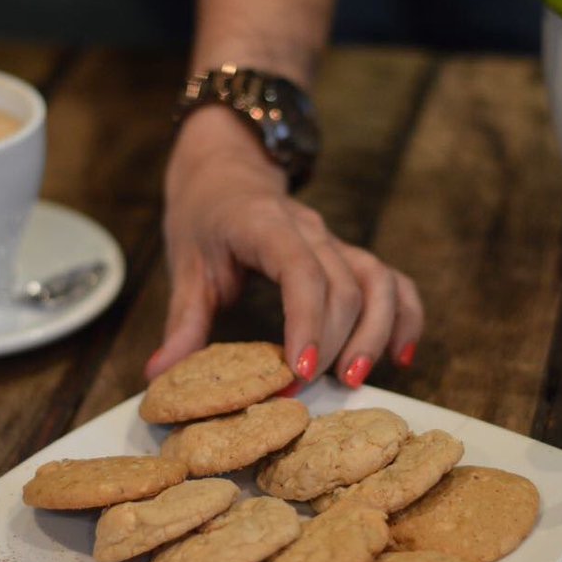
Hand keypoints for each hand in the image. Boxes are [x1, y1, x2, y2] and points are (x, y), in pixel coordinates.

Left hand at [145, 108, 423, 386]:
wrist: (226, 170)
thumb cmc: (204, 217)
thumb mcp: (184, 266)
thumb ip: (181, 322)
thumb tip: (158, 374)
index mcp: (264, 225)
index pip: (300, 271)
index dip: (307, 322)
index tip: (298, 371)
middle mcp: (310, 230)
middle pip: (344, 284)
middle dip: (332, 343)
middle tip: (307, 390)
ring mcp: (335, 241)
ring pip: (377, 281)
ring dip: (375, 332)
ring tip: (354, 379)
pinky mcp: (349, 255)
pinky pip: (393, 282)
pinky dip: (404, 317)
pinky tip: (399, 357)